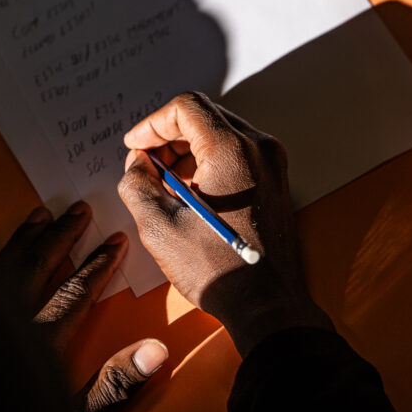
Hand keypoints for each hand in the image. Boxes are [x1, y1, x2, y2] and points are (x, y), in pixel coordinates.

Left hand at [0, 202, 167, 411]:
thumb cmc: (16, 411)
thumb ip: (112, 384)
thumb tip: (155, 352)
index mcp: (39, 342)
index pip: (75, 293)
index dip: (98, 265)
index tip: (114, 242)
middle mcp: (6, 321)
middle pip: (37, 267)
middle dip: (61, 236)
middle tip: (78, 210)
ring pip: (2, 265)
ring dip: (25, 238)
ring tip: (39, 215)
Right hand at [117, 92, 332, 356]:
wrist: (267, 303)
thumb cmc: (218, 268)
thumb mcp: (160, 227)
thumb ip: (138, 185)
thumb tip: (138, 165)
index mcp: (232, 149)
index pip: (186, 107)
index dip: (153, 123)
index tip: (136, 147)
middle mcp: (259, 147)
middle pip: (205, 116)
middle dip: (169, 136)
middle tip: (147, 165)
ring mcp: (272, 162)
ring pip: (221, 131)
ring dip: (188, 149)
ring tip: (167, 184)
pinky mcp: (276, 178)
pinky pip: (238, 151)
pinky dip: (210, 160)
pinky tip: (192, 192)